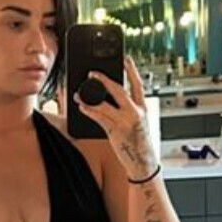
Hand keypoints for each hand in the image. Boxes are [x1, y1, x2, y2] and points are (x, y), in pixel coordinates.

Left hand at [74, 55, 157, 178]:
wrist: (143, 162)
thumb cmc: (139, 142)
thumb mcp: (139, 122)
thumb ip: (128, 109)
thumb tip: (110, 97)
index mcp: (143, 108)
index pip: (138, 84)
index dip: (132, 70)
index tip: (125, 59)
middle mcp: (136, 113)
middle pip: (119, 91)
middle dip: (104, 80)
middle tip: (92, 73)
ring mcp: (125, 122)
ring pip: (105, 105)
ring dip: (89, 98)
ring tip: (79, 94)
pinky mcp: (115, 132)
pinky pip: (99, 119)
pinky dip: (89, 111)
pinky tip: (82, 107)